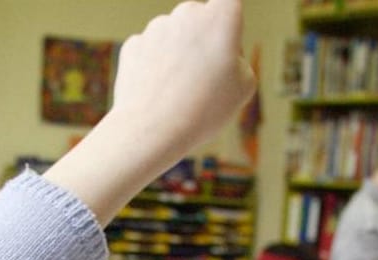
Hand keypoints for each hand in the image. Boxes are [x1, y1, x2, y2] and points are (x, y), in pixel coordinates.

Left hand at [43, 0, 254, 223]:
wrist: (152, 130)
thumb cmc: (205, 109)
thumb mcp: (244, 87)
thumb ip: (238, 61)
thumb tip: (223, 55)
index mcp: (219, 18)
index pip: (230, 2)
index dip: (231, 19)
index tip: (228, 39)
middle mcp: (186, 13)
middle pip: (200, 17)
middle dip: (204, 39)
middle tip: (208, 78)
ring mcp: (155, 28)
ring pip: (174, 35)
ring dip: (179, 55)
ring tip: (182, 93)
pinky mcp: (133, 45)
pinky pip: (152, 52)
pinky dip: (156, 68)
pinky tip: (160, 94)